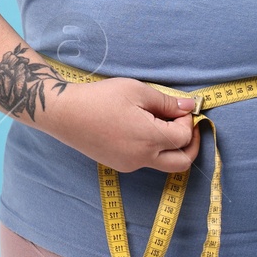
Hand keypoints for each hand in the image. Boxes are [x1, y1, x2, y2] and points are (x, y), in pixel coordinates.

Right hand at [46, 77, 200, 174]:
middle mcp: (142, 158)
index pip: (184, 137)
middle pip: (183, 163)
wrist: (65, 114)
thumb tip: (190, 107)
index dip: (187, 120)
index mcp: (150, 138)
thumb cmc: (100, 98)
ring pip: (163, 163)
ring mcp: (130, 165)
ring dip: (171, 147)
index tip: (179, 107)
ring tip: (160, 123)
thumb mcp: (136, 91)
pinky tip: (139, 129)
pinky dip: (152, 148)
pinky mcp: (119, 165)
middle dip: (192, 145)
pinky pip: (145, 161)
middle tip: (188, 127)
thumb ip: (166, 102)